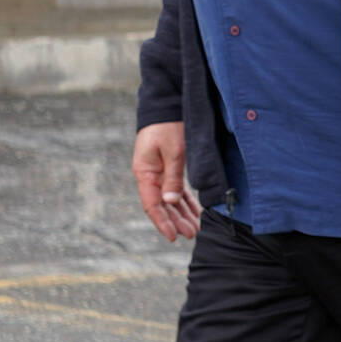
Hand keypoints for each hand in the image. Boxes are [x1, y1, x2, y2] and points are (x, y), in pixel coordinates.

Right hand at [132, 121, 201, 240]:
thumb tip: (170, 202)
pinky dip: (186, 201)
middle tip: (192, 235)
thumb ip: (172, 177)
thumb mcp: (173, 151)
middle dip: (177, 221)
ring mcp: (159, 172)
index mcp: (145, 173)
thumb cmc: (168, 126)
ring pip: (171, 199)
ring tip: (195, 228)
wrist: (167, 105)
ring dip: (182, 213)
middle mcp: (150, 176)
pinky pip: (177, 189)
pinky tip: (195, 211)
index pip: (152, 205)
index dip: (163, 222)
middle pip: (163, 205)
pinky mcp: (169, 167)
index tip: (174, 236)